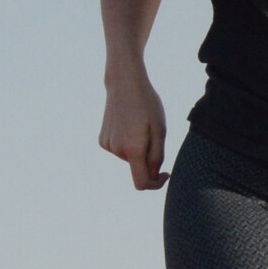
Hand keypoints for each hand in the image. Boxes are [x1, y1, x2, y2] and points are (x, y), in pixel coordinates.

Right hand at [99, 69, 168, 188]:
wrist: (124, 83)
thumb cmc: (147, 105)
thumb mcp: (160, 130)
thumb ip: (157, 156)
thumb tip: (152, 175)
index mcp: (133, 150)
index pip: (141, 183)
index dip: (155, 184)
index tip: (165, 174)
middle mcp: (117, 150)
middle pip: (137, 168)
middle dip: (148, 158)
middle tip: (153, 134)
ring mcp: (108, 145)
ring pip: (129, 158)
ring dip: (138, 149)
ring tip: (140, 126)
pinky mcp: (103, 140)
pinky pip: (120, 150)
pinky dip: (128, 143)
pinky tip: (128, 125)